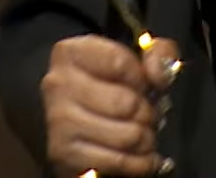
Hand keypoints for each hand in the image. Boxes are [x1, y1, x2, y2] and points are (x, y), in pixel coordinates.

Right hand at [42, 35, 180, 176]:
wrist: (80, 123)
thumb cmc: (111, 85)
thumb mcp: (139, 57)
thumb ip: (158, 53)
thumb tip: (157, 74)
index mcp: (70, 52)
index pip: (120, 63)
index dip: (142, 77)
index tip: (142, 84)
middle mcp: (57, 84)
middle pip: (125, 103)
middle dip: (147, 111)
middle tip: (146, 112)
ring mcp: (58, 121)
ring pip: (127, 135)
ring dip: (146, 138)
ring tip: (142, 131)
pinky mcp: (64, 154)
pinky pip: (118, 162)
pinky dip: (140, 162)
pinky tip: (140, 154)